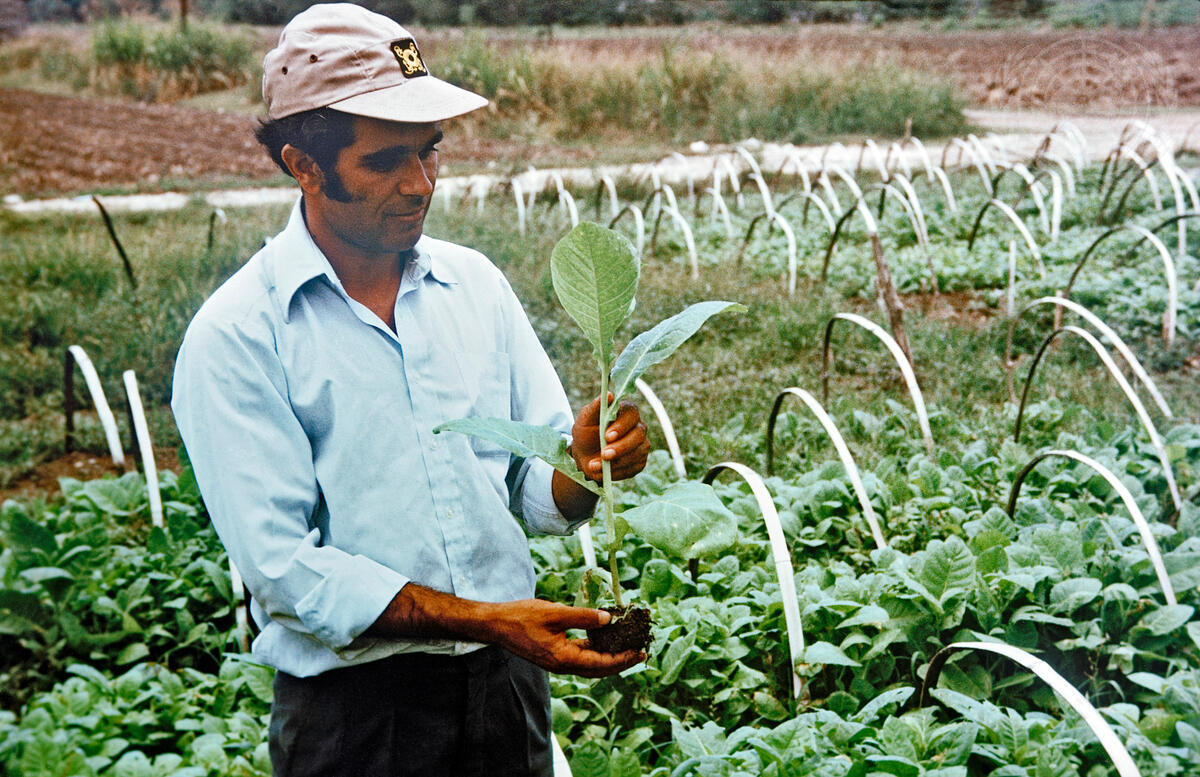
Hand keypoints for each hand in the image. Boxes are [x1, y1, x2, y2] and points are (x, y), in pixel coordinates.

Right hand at [484, 599, 644, 677]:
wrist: (496, 624)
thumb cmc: (522, 618)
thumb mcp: (555, 613)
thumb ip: (583, 617)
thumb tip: (608, 619)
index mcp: (564, 658)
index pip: (601, 663)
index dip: (623, 658)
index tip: (639, 651)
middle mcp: (563, 665)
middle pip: (599, 669)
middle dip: (621, 662)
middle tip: (640, 652)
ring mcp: (558, 661)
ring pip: (591, 664)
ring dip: (610, 657)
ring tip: (627, 646)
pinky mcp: (554, 654)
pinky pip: (581, 656)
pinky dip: (595, 650)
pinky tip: (603, 639)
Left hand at [570, 395, 649, 482]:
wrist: (585, 457)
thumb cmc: (585, 435)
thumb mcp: (584, 421)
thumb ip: (595, 407)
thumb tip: (609, 395)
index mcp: (625, 412)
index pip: (631, 414)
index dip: (621, 425)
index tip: (607, 436)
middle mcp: (638, 427)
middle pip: (638, 435)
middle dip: (621, 447)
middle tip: (604, 455)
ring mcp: (641, 445)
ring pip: (638, 453)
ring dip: (616, 462)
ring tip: (595, 466)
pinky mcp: (640, 462)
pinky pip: (633, 468)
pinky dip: (617, 472)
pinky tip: (604, 472)